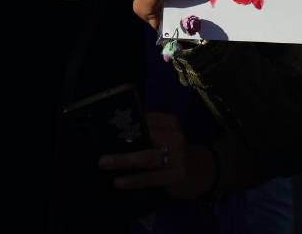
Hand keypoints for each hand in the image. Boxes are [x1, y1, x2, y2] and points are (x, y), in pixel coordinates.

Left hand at [98, 112, 214, 199]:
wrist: (199, 170)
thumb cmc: (173, 150)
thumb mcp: (165, 134)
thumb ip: (147, 130)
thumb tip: (116, 131)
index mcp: (170, 122)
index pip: (145, 120)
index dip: (126, 125)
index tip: (106, 130)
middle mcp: (175, 137)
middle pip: (145, 138)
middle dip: (122, 144)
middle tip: (102, 152)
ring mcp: (177, 157)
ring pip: (146, 158)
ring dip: (123, 161)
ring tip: (105, 163)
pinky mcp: (175, 175)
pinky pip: (150, 177)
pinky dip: (133, 180)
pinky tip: (119, 182)